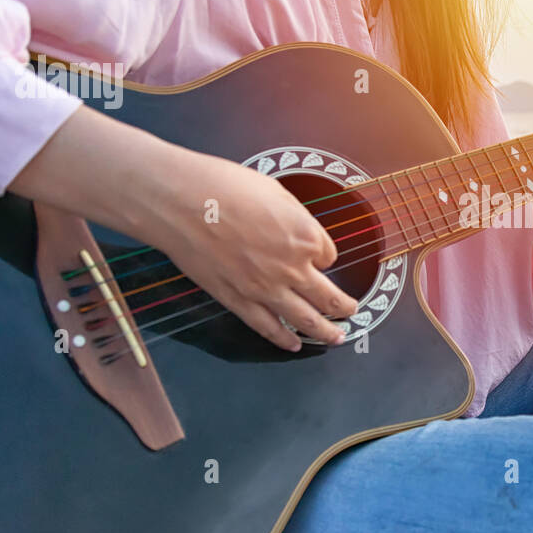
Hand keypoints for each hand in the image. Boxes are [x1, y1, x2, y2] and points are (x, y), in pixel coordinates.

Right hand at [10, 105, 357, 351]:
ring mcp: (266, 289)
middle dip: (344, 307)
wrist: (180, 202)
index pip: (328, 255)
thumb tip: (299, 229)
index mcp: (306, 236)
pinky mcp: (238, 300)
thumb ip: (295, 217)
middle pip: (329, 296)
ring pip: (306, 320)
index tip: (316, 252)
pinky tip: (293, 345)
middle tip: (352, 311)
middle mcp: (292, 267)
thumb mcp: (274, 191)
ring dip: (326, 332)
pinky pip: (268, 327)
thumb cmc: (224, 186)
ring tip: (338, 338)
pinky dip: (283, 339)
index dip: (322, 254)